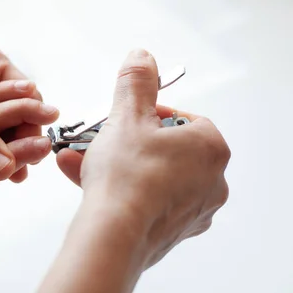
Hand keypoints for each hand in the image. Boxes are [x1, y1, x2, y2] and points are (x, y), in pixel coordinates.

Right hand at [56, 49, 229, 267]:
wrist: (116, 236)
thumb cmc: (127, 174)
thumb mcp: (126, 116)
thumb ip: (137, 82)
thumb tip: (142, 57)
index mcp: (211, 148)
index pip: (184, 120)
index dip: (151, 114)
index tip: (127, 117)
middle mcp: (212, 181)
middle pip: (166, 150)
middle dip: (128, 142)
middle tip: (102, 139)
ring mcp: (194, 211)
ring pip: (152, 178)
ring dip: (117, 166)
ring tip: (79, 160)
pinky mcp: (173, 232)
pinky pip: (147, 203)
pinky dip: (122, 192)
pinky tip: (86, 184)